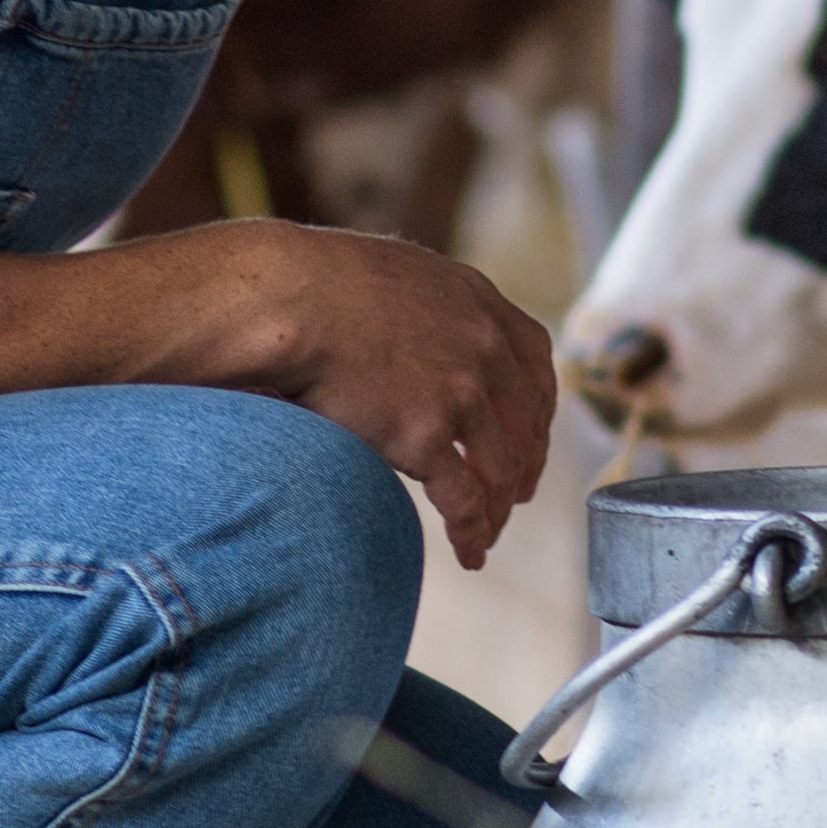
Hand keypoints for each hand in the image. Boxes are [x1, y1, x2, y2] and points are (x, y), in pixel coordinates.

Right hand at [208, 221, 558, 567]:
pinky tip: (470, 552)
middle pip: (527, 424)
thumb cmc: (320, 282)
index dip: (539, 410)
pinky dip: (472, 533)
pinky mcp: (425, 436)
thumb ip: (432, 306)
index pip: (536, 364)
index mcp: (480, 304)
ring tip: (488, 534)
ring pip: (503, 469)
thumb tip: (423, 329)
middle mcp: (484, 349)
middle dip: (526, 468)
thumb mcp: (401, 274)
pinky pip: (464, 500)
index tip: (532, 437)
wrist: (287, 298)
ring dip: (499, 510)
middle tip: (517, 497)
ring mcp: (460, 393)